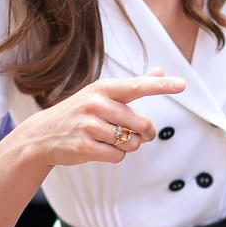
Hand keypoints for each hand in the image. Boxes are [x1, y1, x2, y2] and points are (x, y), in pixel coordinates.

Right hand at [25, 68, 184, 169]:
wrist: (43, 135)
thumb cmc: (79, 112)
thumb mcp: (101, 94)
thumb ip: (133, 85)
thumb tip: (159, 70)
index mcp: (104, 88)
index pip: (138, 85)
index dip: (162, 85)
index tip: (182, 84)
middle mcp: (96, 104)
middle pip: (142, 123)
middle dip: (145, 133)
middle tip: (139, 134)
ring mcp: (89, 126)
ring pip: (131, 143)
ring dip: (127, 146)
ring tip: (108, 139)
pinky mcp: (85, 147)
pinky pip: (118, 156)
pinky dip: (115, 155)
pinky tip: (100, 148)